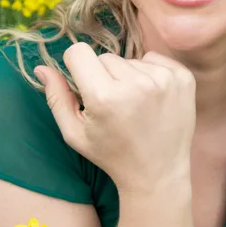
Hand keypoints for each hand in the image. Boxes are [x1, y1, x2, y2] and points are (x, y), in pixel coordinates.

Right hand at [34, 42, 195, 194]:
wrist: (158, 174)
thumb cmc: (111, 154)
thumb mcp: (75, 133)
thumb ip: (56, 98)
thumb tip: (41, 67)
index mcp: (105, 98)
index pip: (78, 52)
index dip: (76, 68)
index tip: (85, 86)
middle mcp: (137, 85)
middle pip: (105, 57)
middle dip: (103, 76)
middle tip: (114, 106)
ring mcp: (164, 80)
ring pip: (130, 59)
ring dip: (128, 77)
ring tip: (134, 106)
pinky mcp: (183, 78)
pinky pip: (154, 59)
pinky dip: (150, 74)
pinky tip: (152, 100)